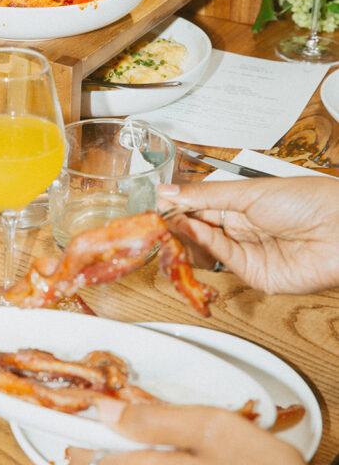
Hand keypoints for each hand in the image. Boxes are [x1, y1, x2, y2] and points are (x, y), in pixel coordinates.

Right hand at [159, 177, 338, 293]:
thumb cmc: (309, 200)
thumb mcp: (249, 190)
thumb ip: (205, 195)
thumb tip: (169, 191)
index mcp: (241, 203)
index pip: (198, 206)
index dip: (177, 206)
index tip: (156, 204)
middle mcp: (242, 228)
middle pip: (197, 230)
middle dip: (176, 224)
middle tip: (157, 217)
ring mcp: (247, 252)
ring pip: (204, 249)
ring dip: (185, 236)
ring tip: (171, 223)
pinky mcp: (253, 274)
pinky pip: (221, 260)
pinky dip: (203, 245)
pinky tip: (191, 230)